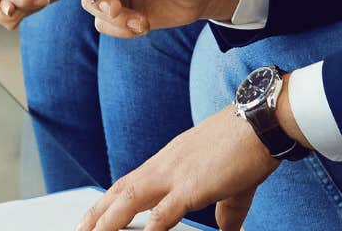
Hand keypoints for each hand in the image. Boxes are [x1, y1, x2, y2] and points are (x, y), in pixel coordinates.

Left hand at [77, 106, 276, 230]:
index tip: (96, 216)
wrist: (262, 120)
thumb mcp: (231, 184)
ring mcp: (175, 174)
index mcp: (170, 161)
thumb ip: (226, 212)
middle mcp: (165, 165)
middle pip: (120, 190)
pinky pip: (164, 212)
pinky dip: (149, 228)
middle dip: (97, 213)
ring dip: (108, 221)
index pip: (130, 183)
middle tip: (79, 230)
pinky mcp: (192, 185)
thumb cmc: (249, 146)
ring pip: (129, 199)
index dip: (109, 201)